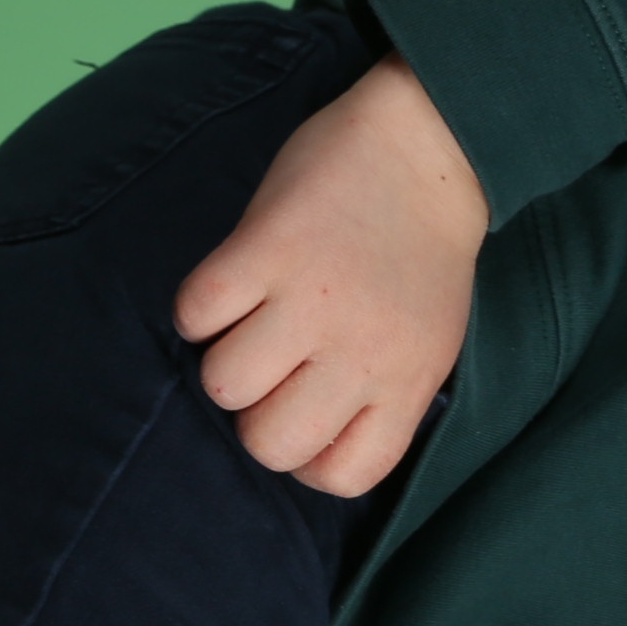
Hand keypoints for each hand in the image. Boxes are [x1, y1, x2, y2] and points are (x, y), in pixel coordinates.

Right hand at [176, 54, 487, 496]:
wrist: (430, 148)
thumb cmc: (420, 252)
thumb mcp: (427, 341)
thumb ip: (378, 391)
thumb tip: (307, 439)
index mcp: (407, 383)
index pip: (342, 477)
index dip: (308, 458)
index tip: (304, 414)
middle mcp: (363, 353)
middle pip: (270, 444)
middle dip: (254, 415)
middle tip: (269, 367)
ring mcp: (314, 301)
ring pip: (224, 384)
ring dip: (221, 356)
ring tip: (248, 320)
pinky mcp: (267, 248)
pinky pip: (196, 313)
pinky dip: (198, 305)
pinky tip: (230, 284)